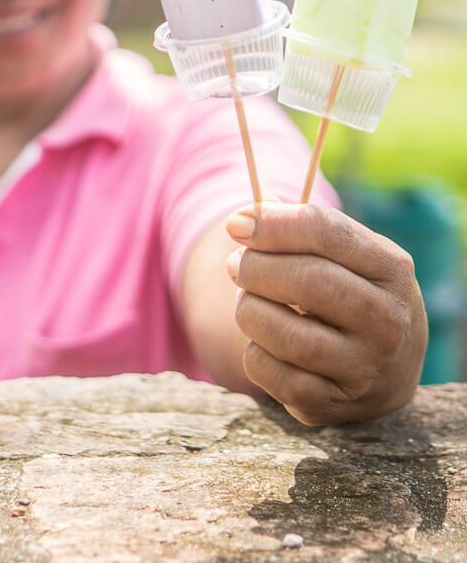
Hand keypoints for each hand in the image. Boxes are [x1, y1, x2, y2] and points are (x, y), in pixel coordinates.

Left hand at [224, 201, 427, 425]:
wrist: (386, 366)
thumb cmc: (350, 290)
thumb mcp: (342, 254)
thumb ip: (297, 228)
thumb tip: (242, 220)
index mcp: (391, 269)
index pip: (328, 232)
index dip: (274, 224)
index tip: (235, 223)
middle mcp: (389, 321)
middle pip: (310, 282)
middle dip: (257, 268)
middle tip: (236, 265)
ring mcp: (364, 369)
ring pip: (288, 335)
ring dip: (250, 310)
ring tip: (247, 302)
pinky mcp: (332, 406)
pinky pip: (271, 374)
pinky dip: (253, 352)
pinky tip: (263, 342)